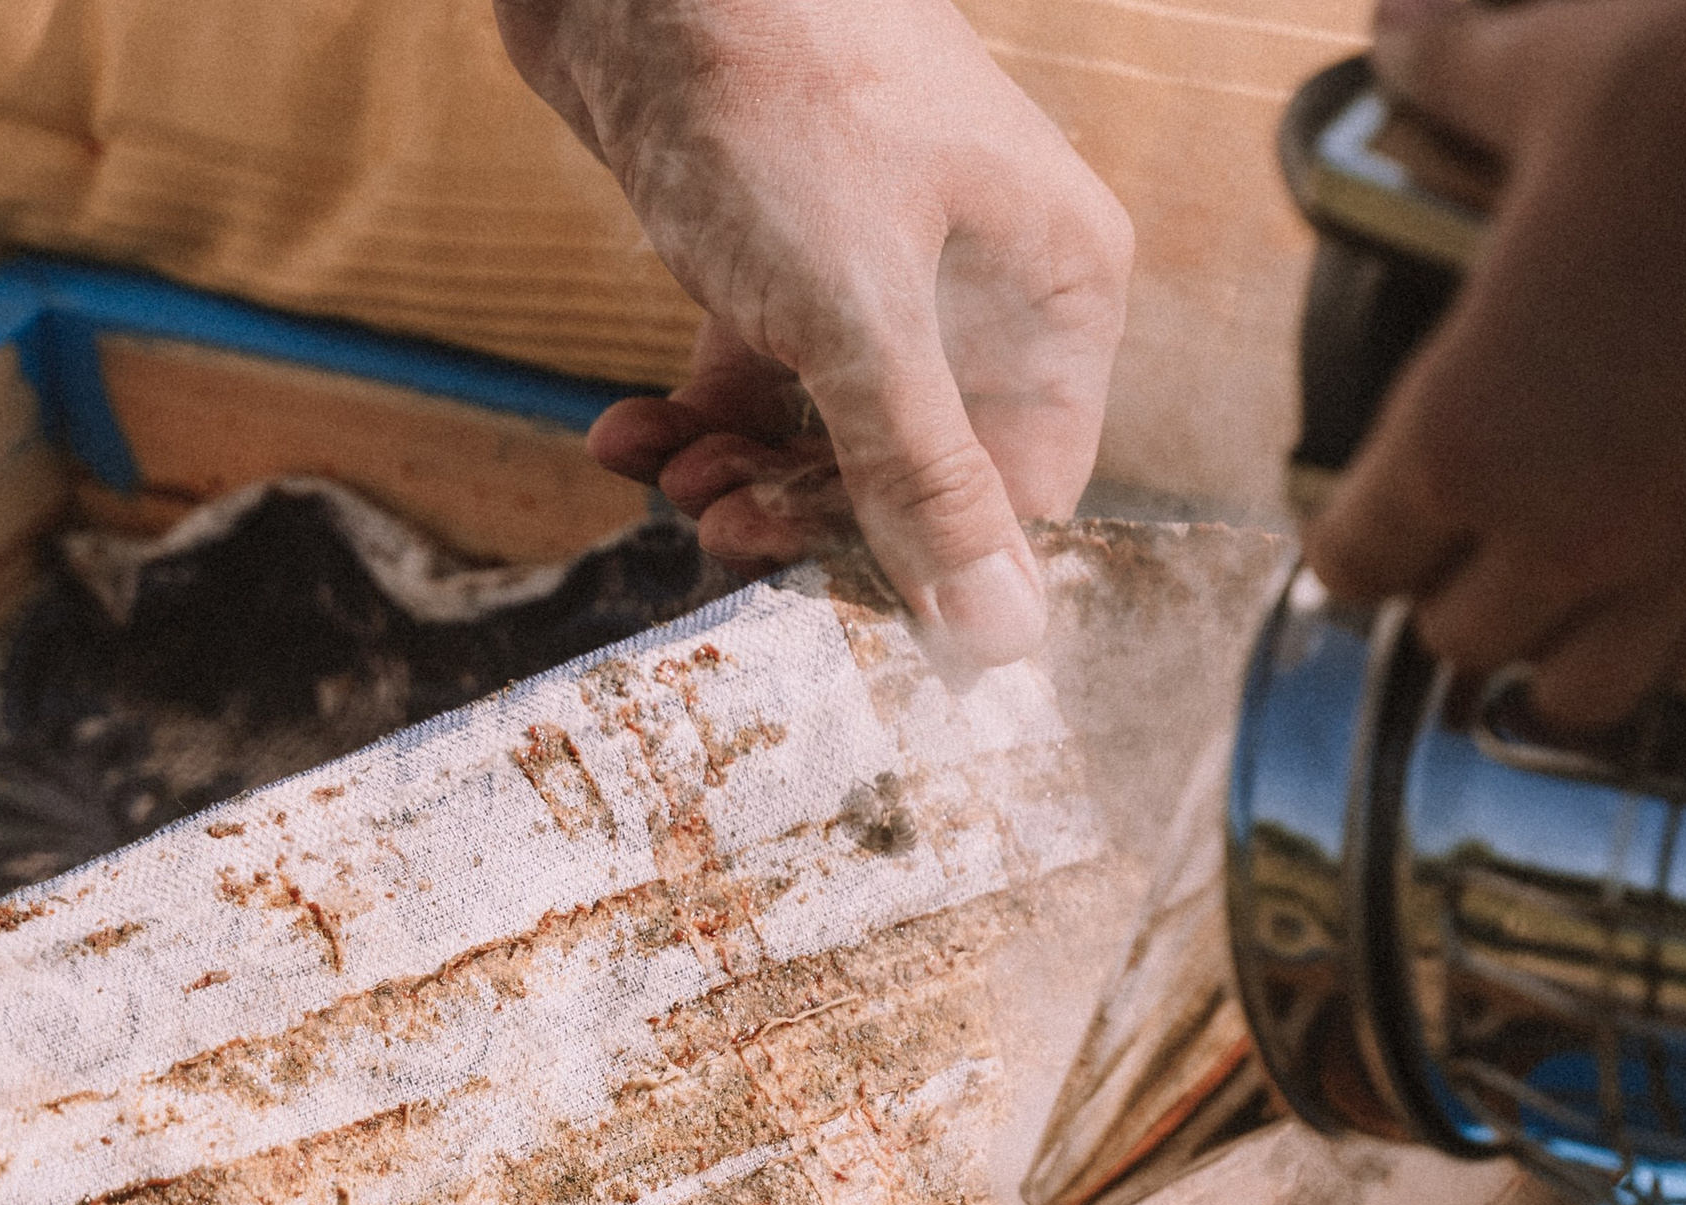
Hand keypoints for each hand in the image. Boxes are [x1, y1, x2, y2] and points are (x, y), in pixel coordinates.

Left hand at [497, 0, 1133, 673]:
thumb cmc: (774, 84)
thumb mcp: (859, 316)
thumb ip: (926, 482)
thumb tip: (1004, 638)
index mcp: (1057, 291)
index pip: (1024, 490)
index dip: (933, 562)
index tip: (840, 607)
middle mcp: (987, 286)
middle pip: (920, 475)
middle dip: (815, 517)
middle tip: (725, 529)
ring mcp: (881, 270)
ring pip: (830, 439)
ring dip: (743, 481)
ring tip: (673, 478)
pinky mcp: (781, 253)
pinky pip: (757, 381)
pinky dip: (692, 421)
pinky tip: (627, 436)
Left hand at [1306, 0, 1685, 725]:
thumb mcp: (1552, 68)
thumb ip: (1455, 78)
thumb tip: (1395, 36)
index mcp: (1463, 434)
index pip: (1357, 560)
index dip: (1356, 547)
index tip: (1368, 537)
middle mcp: (1566, 530)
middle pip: (1461, 640)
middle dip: (1460, 595)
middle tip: (1481, 553)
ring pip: (1582, 693)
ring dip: (1563, 654)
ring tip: (1578, 602)